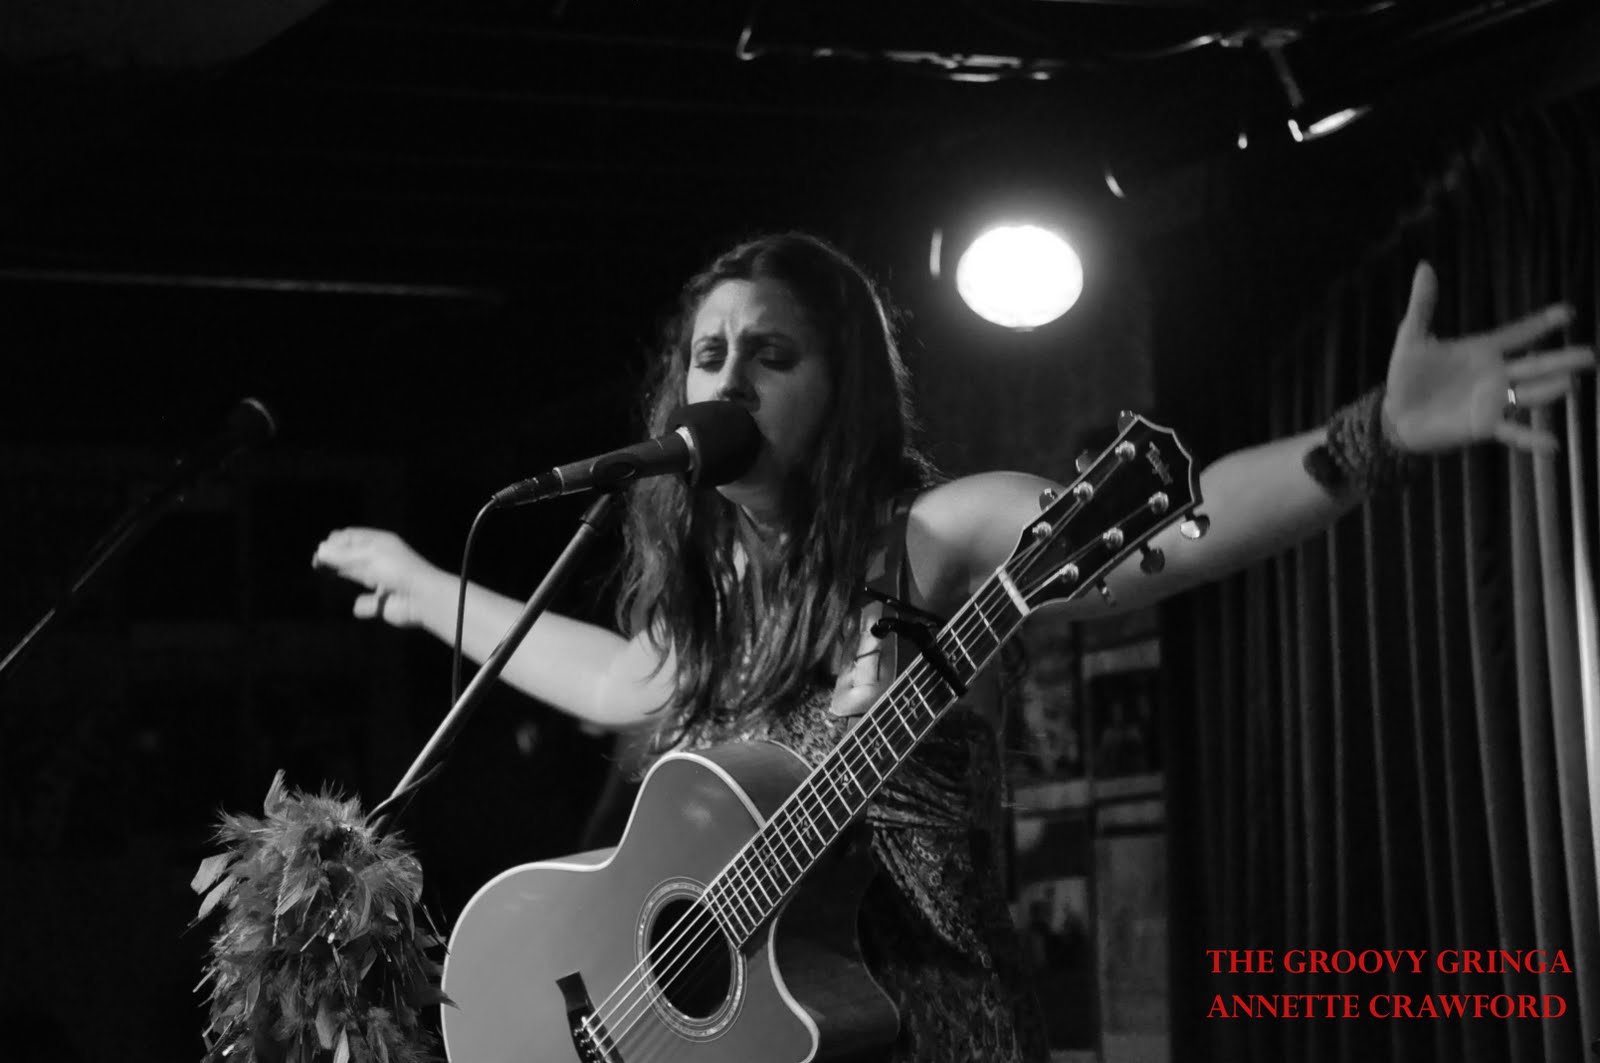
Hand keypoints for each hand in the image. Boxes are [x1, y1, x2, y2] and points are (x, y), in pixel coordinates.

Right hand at [311, 527, 441, 626]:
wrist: (421, 598)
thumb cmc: (396, 570)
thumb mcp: (367, 557)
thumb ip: (342, 555)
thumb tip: (320, 550)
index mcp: (380, 543)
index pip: (352, 537)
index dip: (334, 542)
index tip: (320, 551)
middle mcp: (380, 559)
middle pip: (351, 555)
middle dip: (335, 557)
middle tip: (316, 563)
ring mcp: (381, 580)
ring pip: (356, 575)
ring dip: (342, 574)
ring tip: (325, 573)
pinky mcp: (382, 602)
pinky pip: (365, 604)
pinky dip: (363, 605)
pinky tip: (367, 604)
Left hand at [1383, 262, 1594, 455]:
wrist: (1394, 415)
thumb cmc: (1405, 376)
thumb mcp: (1412, 338)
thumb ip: (1422, 305)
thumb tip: (1424, 267)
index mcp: (1482, 351)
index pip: (1518, 334)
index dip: (1541, 324)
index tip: (1568, 312)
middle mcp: (1495, 375)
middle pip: (1536, 365)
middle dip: (1562, 360)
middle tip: (1590, 356)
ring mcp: (1493, 401)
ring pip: (1529, 395)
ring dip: (1549, 391)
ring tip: (1569, 385)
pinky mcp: (1484, 425)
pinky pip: (1512, 433)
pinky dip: (1531, 440)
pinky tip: (1552, 446)